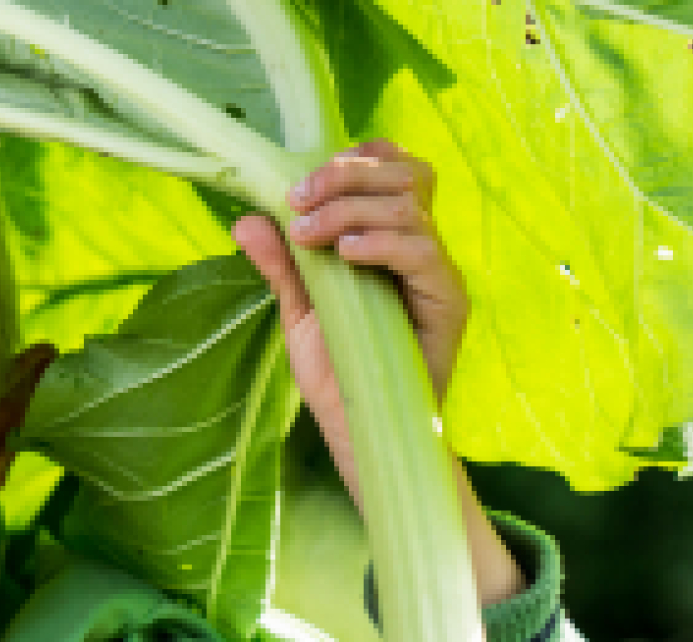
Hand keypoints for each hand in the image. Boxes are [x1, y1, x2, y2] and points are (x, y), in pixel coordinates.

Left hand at [234, 141, 522, 604]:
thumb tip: (245, 219)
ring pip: (411, 207)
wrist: (359, 431)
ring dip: (351, 208)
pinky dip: (382, 243)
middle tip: (297, 198)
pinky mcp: (448, 302)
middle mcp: (422, 248)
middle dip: (346, 175)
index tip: (302, 180)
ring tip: (309, 233)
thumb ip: (280, 264)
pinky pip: (424, 252)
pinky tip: (345, 254)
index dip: (357, 159)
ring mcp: (437, 273)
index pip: (395, 171)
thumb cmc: (337, 372)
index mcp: (391, 239)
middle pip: (407, 176)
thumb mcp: (299, 310)